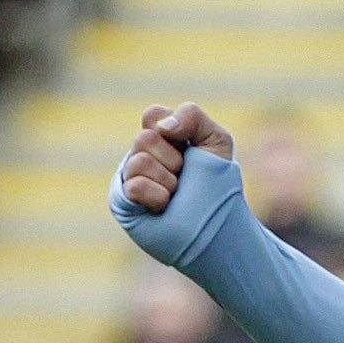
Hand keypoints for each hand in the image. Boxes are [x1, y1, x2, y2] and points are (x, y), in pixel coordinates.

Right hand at [120, 102, 234, 212]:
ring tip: (176, 193)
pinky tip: (165, 205)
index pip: (153, 115)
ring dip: (168, 180)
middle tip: (184, 175)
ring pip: (139, 161)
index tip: (187, 144)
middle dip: (173, 159)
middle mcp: (145, 155)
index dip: (172, 127)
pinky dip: (157, 196)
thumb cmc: (218, 187)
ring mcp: (133, 177)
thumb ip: (193, 117)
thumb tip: (163, 127)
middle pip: (144, 138)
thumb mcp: (216, 142)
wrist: (218, 228)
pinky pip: (134, 186)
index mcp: (165, 138)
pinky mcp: (125, 201)